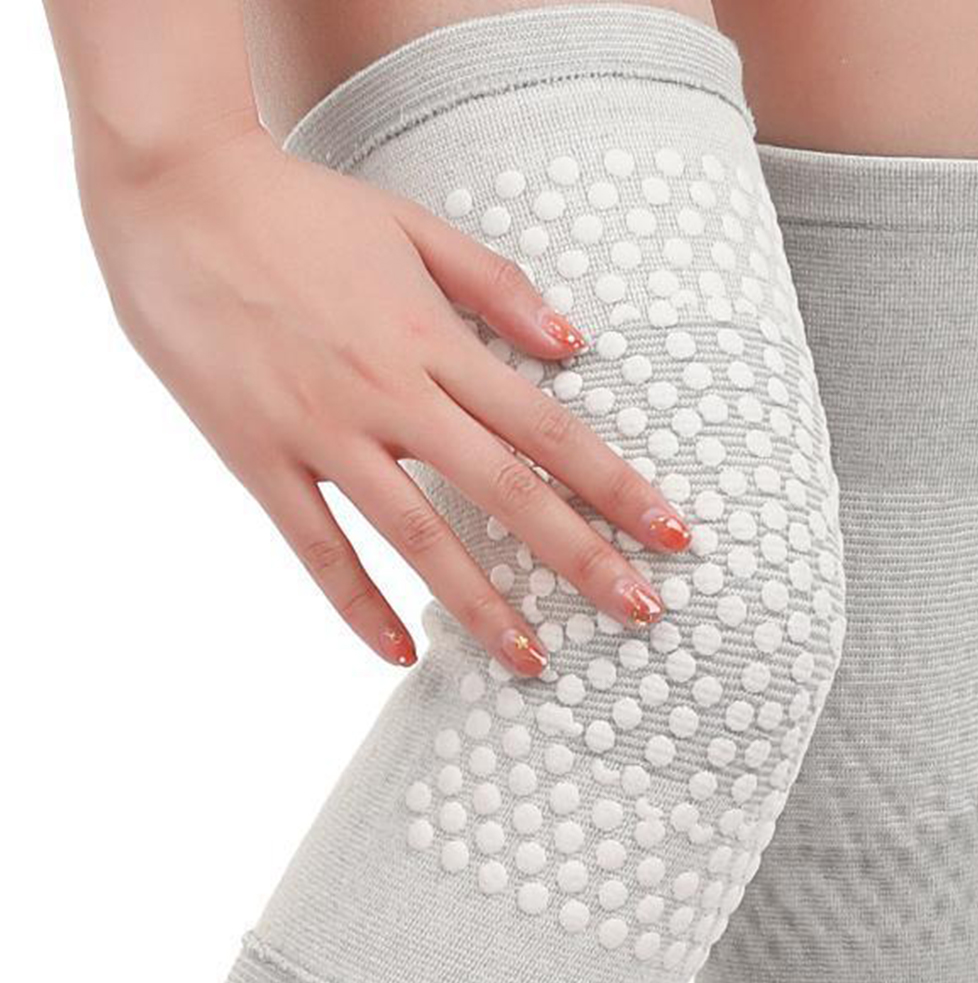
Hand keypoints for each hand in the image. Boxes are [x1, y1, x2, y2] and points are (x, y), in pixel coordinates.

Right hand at [82, 124, 689, 674]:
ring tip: (533, 660)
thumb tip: (575, 344)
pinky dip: (357, 605)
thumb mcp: (412, 226)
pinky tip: (400, 655)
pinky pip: (316, 547)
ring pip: (417, 534)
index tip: (670, 534)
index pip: (548, 426)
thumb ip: (496, 285)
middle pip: (504, 490)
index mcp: (434, 341)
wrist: (172, 192)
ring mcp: (322, 431)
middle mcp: (389, 394)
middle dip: (579, 557)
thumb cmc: (301, 207)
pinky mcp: (258, 456)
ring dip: (480, 603)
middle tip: (639, 613)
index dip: (616, 485)